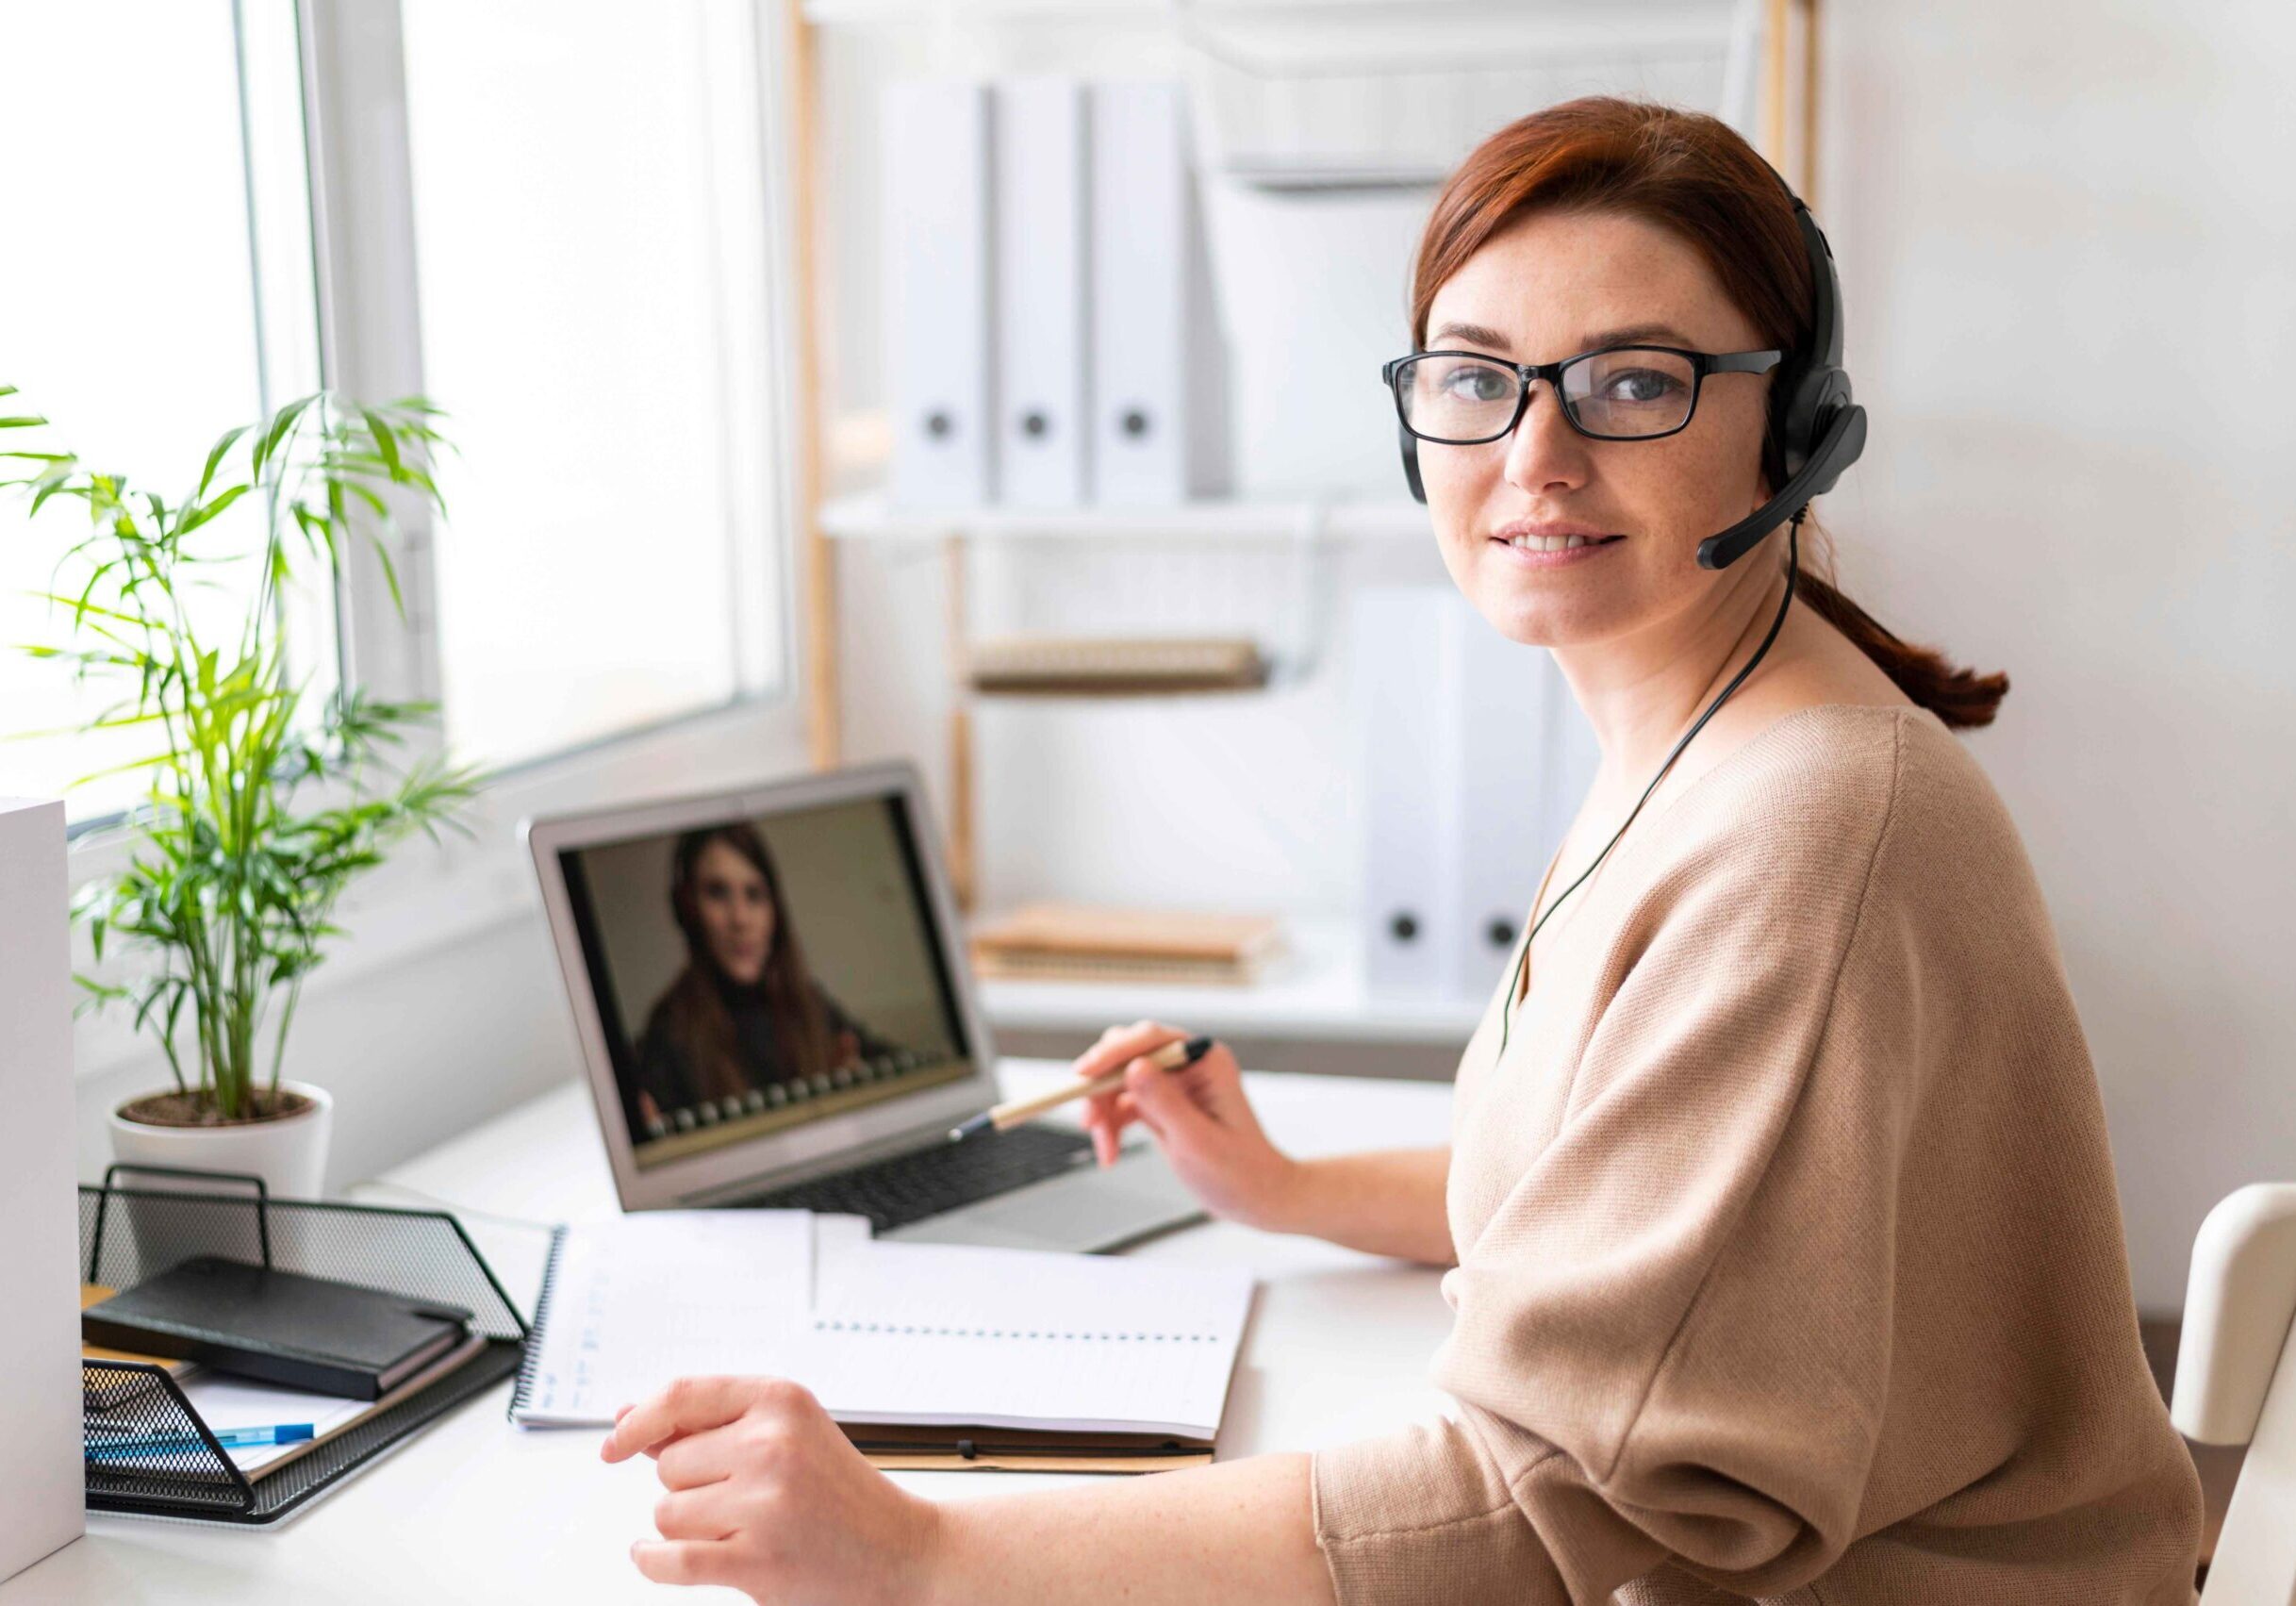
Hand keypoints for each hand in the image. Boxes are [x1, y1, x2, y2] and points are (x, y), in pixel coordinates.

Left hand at [601, 1375, 939, 1603]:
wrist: (903, 1552)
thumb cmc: (839, 1493)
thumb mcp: (788, 1434)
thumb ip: (711, 1424)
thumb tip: (628, 1420)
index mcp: (781, 1399)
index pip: (681, 1395)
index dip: (637, 1421)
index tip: (613, 1444)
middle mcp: (773, 1443)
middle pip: (669, 1465)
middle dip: (690, 1487)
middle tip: (744, 1499)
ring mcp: (766, 1503)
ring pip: (668, 1513)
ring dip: (690, 1527)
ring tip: (744, 1529)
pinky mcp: (759, 1560)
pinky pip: (671, 1559)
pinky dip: (650, 1561)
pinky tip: (649, 1555)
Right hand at [1075, 1020, 1299, 1231]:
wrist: (1255, 1196)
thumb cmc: (1238, 1172)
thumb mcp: (1197, 1141)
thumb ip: (1166, 1103)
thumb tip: (1133, 1068)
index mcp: (1206, 1061)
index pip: (1151, 1039)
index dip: (1114, 1053)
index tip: (1084, 1073)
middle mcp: (1188, 1064)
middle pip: (1128, 1055)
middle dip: (1103, 1086)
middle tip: (1089, 1121)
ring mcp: (1174, 1083)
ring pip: (1119, 1081)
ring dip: (1103, 1112)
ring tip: (1104, 1149)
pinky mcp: (1163, 1103)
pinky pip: (1124, 1103)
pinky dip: (1111, 1125)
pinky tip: (1110, 1153)